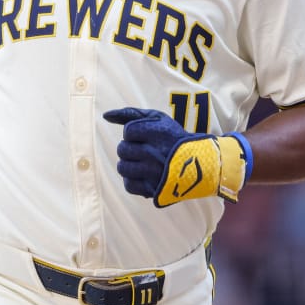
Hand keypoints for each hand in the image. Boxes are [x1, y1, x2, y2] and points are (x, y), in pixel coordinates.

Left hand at [103, 108, 250, 206]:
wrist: (199, 164)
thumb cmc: (173, 137)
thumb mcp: (157, 119)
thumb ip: (130, 114)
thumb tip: (105, 115)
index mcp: (158, 133)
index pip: (128, 131)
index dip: (134, 132)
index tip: (147, 135)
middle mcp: (156, 153)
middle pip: (122, 149)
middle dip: (130, 148)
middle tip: (144, 150)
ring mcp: (154, 173)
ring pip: (122, 167)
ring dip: (129, 164)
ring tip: (142, 162)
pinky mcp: (154, 189)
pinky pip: (128, 185)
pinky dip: (133, 180)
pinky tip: (143, 174)